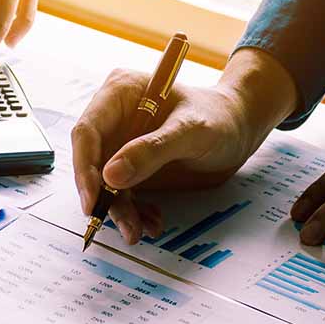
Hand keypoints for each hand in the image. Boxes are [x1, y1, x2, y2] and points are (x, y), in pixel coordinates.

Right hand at [71, 48, 297, 243]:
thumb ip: (152, 150)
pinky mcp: (131, 164)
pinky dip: (134, 210)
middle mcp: (115, 116)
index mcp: (121, 92)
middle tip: (123, 225)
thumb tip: (111, 176)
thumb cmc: (219, 117)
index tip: (93, 200)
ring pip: (106, 182)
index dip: (85, 167)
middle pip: (93, 160)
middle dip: (104, 196)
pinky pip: (122, 192)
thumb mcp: (191, 131)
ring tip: (139, 230)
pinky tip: (151, 220)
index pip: (88, 130)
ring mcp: (122, 142)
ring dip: (120, 210)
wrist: (239, 128)